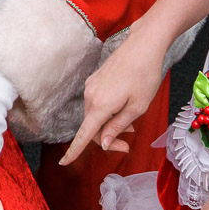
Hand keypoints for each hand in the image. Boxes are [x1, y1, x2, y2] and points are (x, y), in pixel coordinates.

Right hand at [59, 23, 170, 165]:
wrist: (143, 46)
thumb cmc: (145, 76)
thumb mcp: (137, 107)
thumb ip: (118, 126)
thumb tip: (104, 143)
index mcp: (101, 106)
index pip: (84, 134)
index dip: (74, 150)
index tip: (63, 163)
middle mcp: (91, 96)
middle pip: (92, 127)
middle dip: (108, 138)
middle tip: (129, 142)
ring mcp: (91, 87)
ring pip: (95, 115)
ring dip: (110, 124)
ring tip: (131, 123)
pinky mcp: (95, 81)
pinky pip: (98, 103)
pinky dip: (108, 111)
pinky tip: (124, 107)